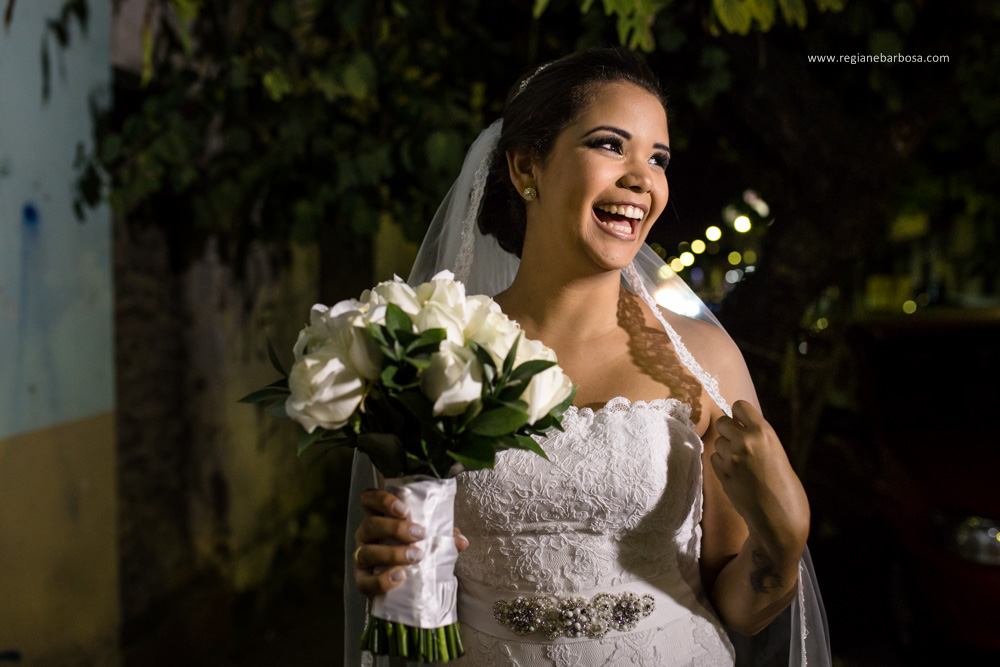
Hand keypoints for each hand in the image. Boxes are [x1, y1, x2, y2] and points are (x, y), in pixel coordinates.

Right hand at [353, 488, 469, 596]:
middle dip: (395, 528)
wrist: (405, 582)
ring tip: (415, 557)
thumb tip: (461, 541)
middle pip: (371, 525)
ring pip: (367, 552)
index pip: (370, 499)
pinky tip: (399, 578)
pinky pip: (364, 582)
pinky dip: (381, 581)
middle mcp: (366, 534)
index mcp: (379, 516)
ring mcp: (362, 557)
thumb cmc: (415, 550)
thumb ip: (443, 536)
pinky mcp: (362, 581)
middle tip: (419, 534)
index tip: (403, 509)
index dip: (382, 499)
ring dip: (392, 554)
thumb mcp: (429, 538)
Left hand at [710, 401, 809, 551]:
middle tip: (740, 443)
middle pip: (722, 422)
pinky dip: (722, 464)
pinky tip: (736, 475)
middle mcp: (745, 442)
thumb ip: (758, 438)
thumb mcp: (777, 454)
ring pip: (718, 442)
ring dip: (725, 449)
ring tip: (742, 465)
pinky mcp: (722, 474)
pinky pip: (714, 459)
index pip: (739, 406)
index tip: (742, 421)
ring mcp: (731, 459)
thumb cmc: (785, 488)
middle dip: (728, 430)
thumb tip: (738, 424)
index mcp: (764, 433)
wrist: (779, 520)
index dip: (739, 414)